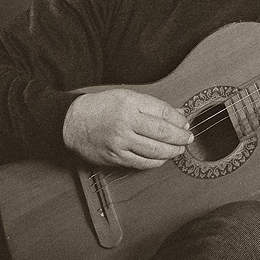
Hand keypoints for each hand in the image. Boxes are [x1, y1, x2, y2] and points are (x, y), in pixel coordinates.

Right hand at [63, 88, 192, 168]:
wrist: (71, 122)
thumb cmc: (101, 107)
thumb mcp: (126, 97)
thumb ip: (152, 106)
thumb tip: (178, 114)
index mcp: (130, 103)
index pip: (163, 112)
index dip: (179, 120)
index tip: (186, 123)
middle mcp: (126, 122)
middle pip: (162, 132)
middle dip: (180, 137)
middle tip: (188, 138)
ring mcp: (120, 142)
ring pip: (155, 150)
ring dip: (172, 151)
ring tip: (179, 149)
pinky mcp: (115, 157)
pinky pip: (142, 163)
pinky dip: (156, 162)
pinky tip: (162, 158)